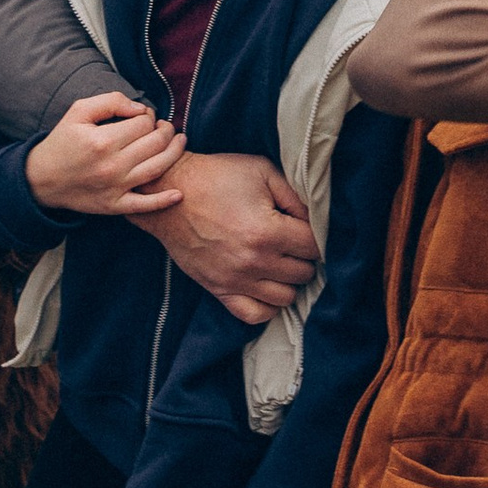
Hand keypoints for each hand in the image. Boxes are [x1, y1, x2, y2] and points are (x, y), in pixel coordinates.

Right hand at [24, 93, 188, 217]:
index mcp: (103, 141)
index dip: (149, 115)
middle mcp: (112, 165)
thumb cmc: (62, 142)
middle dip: (165, 130)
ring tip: (180, 141)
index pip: (143, 124)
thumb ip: (110, 102)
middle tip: (164, 126)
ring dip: (175, 153)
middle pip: (155, 143)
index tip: (145, 116)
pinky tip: (179, 194)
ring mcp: (115, 188)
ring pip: (157, 169)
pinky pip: (144, 206)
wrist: (41, 179)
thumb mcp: (78, 112)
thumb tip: (139, 107)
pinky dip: (163, 201)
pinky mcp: (114, 206)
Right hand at [152, 152, 318, 328]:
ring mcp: (236, 280)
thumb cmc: (217, 177)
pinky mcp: (219, 290)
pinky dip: (268, 306)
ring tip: (283, 262)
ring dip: (290, 280)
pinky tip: (268, 286)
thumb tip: (314, 220)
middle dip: (305, 257)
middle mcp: (254, 262)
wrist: (170, 194)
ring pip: (286, 297)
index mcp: (268, 231)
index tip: (307, 227)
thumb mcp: (262, 171)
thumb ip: (295, 197)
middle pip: (304, 273)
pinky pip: (255, 315)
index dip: (317, 235)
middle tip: (295, 242)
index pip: (314, 247)